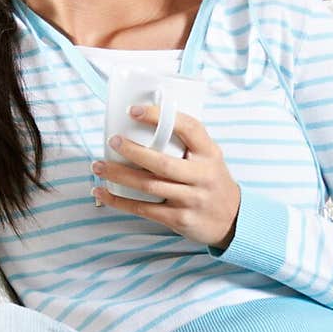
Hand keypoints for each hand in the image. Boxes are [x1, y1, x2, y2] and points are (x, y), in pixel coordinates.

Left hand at [90, 105, 240, 248]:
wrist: (234, 220)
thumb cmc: (213, 182)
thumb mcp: (210, 157)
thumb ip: (187, 142)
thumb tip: (148, 120)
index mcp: (209, 153)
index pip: (188, 128)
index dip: (158, 117)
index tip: (133, 111)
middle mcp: (201, 176)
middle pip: (161, 163)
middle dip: (132, 151)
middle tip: (112, 141)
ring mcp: (191, 199)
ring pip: (148, 186)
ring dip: (119, 175)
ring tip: (98, 166)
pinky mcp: (178, 219)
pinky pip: (143, 209)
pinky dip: (120, 201)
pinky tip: (102, 192)